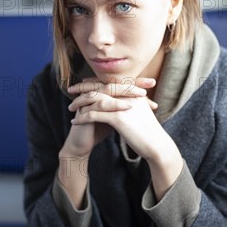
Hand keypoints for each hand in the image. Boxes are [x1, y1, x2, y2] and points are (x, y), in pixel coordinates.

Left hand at [68, 77, 183, 199]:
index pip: (108, 82)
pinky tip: (75, 122)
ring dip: (80, 103)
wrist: (157, 145)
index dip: (94, 81)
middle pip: (99, 86)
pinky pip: (94, 115)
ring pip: (94, 99)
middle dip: (82, 87)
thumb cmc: (149, 131)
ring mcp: (122, 105)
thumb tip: (119, 102)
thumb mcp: (140, 112)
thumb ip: (130, 104)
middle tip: (70, 89)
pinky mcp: (118, 118)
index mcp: (131, 92)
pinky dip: (82, 117)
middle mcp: (126, 95)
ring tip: (70, 108)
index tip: (82, 83)